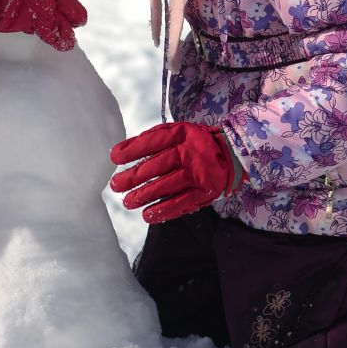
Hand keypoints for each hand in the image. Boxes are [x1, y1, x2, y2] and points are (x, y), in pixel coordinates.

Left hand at [109, 122, 241, 223]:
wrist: (232, 153)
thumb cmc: (195, 143)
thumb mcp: (178, 132)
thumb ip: (154, 138)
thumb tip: (122, 151)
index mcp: (182, 134)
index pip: (153, 141)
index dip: (133, 150)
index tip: (115, 158)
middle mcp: (190, 153)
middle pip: (158, 166)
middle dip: (134, 177)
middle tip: (116, 186)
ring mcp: (199, 174)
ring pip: (167, 186)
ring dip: (145, 196)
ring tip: (128, 202)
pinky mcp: (205, 192)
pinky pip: (182, 203)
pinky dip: (164, 211)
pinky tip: (148, 215)